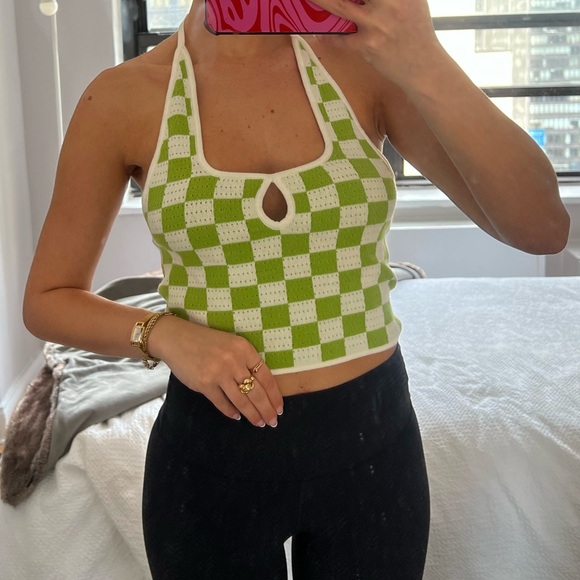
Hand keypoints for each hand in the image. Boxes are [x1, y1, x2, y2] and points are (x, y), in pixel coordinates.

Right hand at [148, 316, 282, 427]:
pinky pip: (222, 403)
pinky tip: (237, 417)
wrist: (177, 338)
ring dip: (252, 415)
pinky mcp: (204, 384)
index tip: (279, 408)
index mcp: (244, 349)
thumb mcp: (232, 343)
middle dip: (266, 410)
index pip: (266, 376)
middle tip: (272, 422)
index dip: (274, 395)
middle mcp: (233, 361)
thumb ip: (245, 361)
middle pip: (256, 392)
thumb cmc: (207, 341)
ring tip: (259, 423)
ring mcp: (218, 373)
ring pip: (241, 400)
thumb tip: (261, 385)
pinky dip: (230, 412)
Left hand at [311, 0, 443, 86]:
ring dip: (321, 1)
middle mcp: (391, 2)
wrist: (423, 66)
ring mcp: (378, 23)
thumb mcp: (412, 0)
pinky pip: (341, 39)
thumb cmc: (414, 31)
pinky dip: (329, 37)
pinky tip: (320, 33)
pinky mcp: (369, 45)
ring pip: (340, 6)